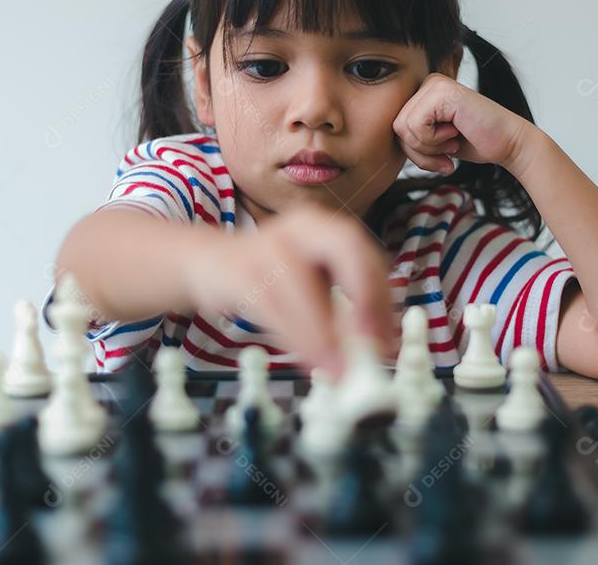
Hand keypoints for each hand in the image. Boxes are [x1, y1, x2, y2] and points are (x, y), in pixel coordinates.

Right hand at [179, 204, 394, 376]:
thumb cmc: (269, 277)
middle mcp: (302, 228)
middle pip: (345, 247)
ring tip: (339, 369)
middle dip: (364, 294)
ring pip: (303, 284)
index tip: (388, 340)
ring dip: (324, 332)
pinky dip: (295, 337)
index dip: (382, 296)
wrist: (209, 263)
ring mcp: (268, 245)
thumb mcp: (311, 283)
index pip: (366, 255)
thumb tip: (376, 350)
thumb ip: (342, 307)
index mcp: (325, 229)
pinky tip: (310, 359)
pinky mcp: (240, 270)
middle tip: (373, 343)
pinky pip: (272, 305)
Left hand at [393, 73, 533, 174]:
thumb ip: (410, 137)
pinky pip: (416, 126)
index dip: (414, 151)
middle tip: (447, 153)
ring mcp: (434, 84)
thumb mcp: (433, 142)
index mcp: (423, 93)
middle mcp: (427, 83)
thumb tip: (376, 142)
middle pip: (396, 128)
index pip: (396, 127)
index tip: (439, 158)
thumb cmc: (474, 143)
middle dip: (420, 152)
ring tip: (452, 142)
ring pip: (404, 128)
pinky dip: (434, 141)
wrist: (508, 144)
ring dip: (429, 147)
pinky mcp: (442, 92)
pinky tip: (456, 134)